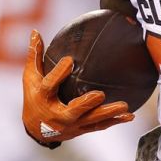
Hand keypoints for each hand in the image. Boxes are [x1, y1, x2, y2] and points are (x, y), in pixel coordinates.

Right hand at [22, 30, 133, 147]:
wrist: (36, 129)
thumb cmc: (34, 97)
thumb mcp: (30, 77)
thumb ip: (35, 56)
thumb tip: (35, 31)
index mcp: (44, 98)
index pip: (50, 85)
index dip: (59, 73)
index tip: (70, 60)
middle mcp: (58, 115)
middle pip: (74, 110)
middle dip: (87, 103)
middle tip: (100, 94)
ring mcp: (71, 125)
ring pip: (91, 120)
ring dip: (109, 114)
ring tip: (125, 106)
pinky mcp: (81, 129)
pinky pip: (100, 126)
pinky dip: (114, 121)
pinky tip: (130, 116)